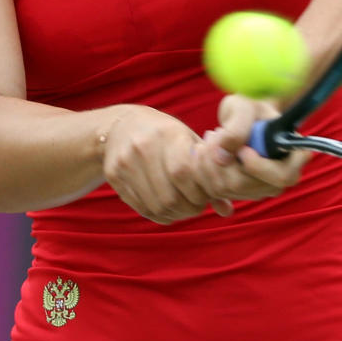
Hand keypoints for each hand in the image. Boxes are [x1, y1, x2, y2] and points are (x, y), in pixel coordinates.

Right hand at [100, 106, 233, 224]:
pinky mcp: (114, 176)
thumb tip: (227, 211)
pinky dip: (160, 215)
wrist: (120, 125)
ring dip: (176, 214)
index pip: (183, 172)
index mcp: (166, 134)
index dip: (199, 191)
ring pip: (156, 206)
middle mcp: (142, 148)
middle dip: (190, 207)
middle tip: (198, 205)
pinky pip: (141, 208)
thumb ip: (208, 172)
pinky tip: (168, 208)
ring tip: (184, 207)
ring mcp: (125, 163)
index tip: (207, 195)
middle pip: (170, 195)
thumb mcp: (188, 141)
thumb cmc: (165, 134)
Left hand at [191, 95, 310, 204]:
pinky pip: (214, 190)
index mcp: (293, 157)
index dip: (258, 166)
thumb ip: (237, 127)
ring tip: (209, 137)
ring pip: (226, 189)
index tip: (242, 149)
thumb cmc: (250, 107)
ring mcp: (259, 189)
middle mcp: (278, 179)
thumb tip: (223, 157)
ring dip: (208, 162)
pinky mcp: (238, 193)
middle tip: (213, 134)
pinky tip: (205, 150)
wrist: (244, 115)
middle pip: (245, 186)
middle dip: (222, 161)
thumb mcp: (244, 107)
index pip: (282, 176)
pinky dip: (203, 169)